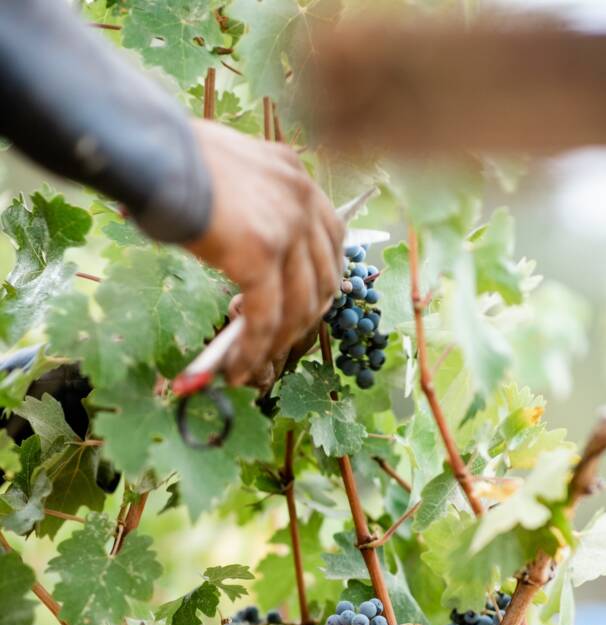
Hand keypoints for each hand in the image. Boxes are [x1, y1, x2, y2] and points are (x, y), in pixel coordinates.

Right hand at [185, 120, 343, 386]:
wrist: (150, 151)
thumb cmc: (171, 159)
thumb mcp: (229, 174)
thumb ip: (250, 204)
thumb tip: (240, 245)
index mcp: (295, 175)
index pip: (331, 238)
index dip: (321, 279)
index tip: (303, 304)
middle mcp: (301, 198)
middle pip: (325, 278)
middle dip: (303, 318)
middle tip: (277, 340)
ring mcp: (286, 228)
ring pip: (300, 305)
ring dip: (279, 341)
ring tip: (253, 360)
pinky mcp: (261, 255)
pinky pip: (265, 318)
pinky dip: (253, 349)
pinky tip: (238, 367)